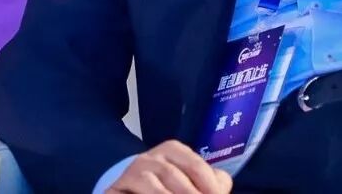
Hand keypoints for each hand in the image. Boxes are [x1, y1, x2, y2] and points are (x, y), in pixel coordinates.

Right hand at [106, 140, 231, 193]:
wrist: (128, 185)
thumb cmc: (165, 184)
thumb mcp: (188, 178)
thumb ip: (211, 182)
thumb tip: (222, 188)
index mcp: (174, 151)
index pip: (196, 166)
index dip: (210, 187)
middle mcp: (153, 157)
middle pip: (175, 178)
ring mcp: (134, 172)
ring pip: (155, 188)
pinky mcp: (118, 187)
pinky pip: (138, 192)